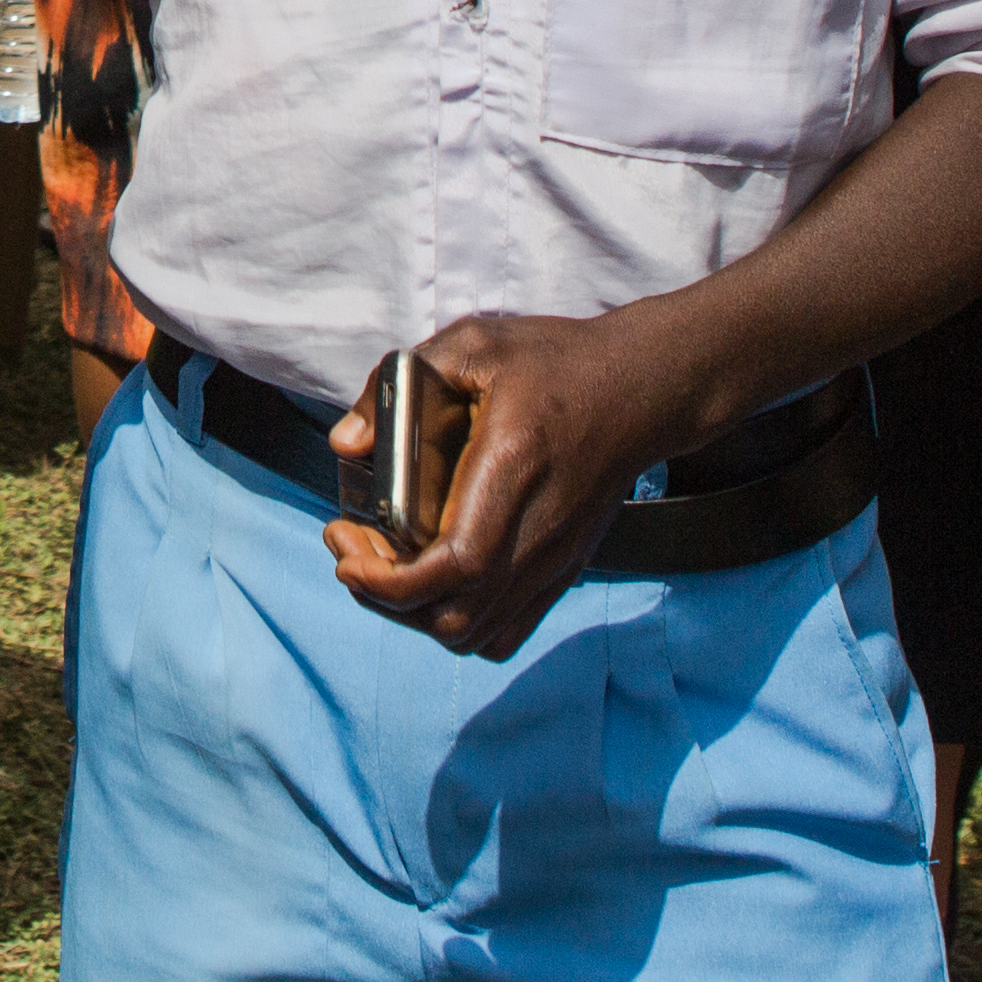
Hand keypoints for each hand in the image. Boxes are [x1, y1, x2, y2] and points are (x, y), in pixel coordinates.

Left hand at [321, 310, 697, 659]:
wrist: (637, 391)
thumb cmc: (554, 363)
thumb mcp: (472, 346)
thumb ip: (397, 385)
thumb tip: (344, 443)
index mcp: (512, 471)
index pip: (456, 565)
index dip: (390, 581)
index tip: (344, 544)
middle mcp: (537, 532)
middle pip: (456, 617)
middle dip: (384, 597)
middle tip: (350, 548)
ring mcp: (554, 561)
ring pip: (474, 635)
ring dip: (413, 614)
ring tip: (381, 564)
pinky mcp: (562, 572)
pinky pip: (504, 634)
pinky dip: (456, 625)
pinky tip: (429, 583)